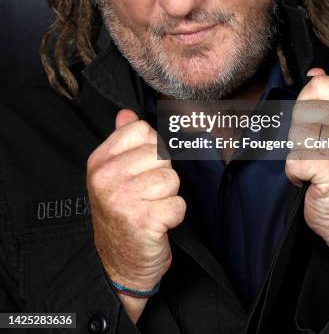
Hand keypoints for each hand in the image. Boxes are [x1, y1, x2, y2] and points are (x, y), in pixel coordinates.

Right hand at [87, 109, 185, 320]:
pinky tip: (157, 224)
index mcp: (99, 162)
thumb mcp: (113, 176)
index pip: (141, 130)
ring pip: (172, 178)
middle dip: (161, 174)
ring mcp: (123, 199)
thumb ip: (121, 141)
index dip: (151, 149)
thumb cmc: (121, 216)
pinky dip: (173, 216)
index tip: (141, 170)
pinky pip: (178, 204)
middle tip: (146, 195)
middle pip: (160, 153)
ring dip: (168, 196)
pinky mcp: (143, 220)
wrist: (117, 266)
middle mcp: (107, 178)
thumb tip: (126, 113)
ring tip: (150, 209)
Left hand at [285, 68, 328, 276]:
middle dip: (301, 133)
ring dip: (298, 154)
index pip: (321, 84)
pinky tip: (313, 180)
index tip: (316, 122)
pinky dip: (296, 174)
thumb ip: (327, 100)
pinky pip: (292, 160)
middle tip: (319, 151)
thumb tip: (314, 72)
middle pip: (303, 109)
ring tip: (317, 165)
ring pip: (295, 135)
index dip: (307, 102)